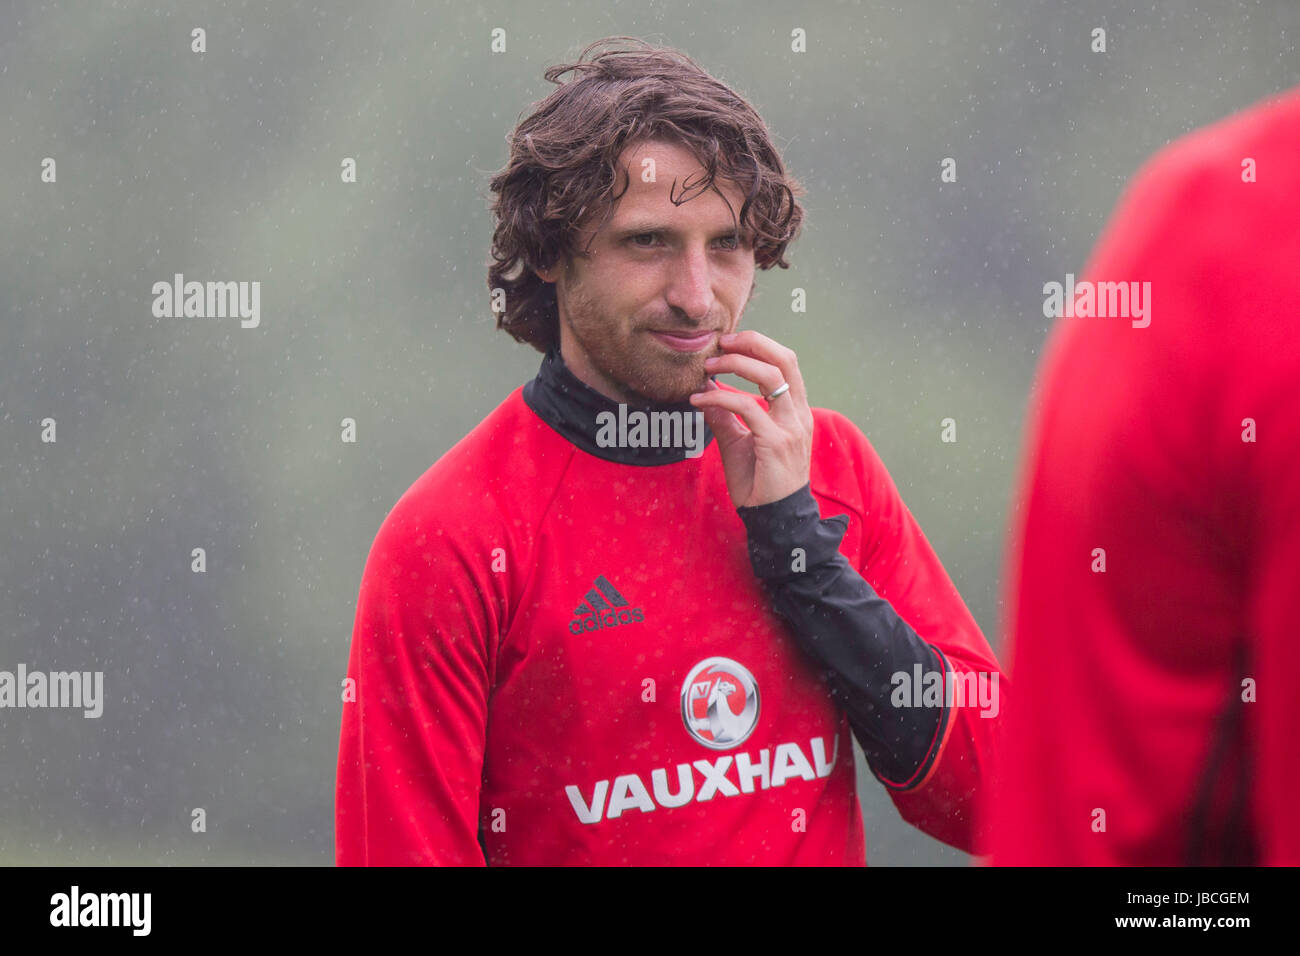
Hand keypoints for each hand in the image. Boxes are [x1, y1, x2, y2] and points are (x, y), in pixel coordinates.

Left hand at [689, 330, 813, 507]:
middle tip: (720, 343)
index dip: (758, 345)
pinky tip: (699, 400)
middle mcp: (798, 414)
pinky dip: (719, 398)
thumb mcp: (739, 443)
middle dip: (751, 343)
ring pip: (769, 376)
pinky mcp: (775, 442)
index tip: (728, 343)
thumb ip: (726, 418)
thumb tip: (705, 393)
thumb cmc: (760, 482)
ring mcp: (790, 427)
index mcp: (795, 411)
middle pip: (784, 359)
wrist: (774, 519)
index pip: (785, 363)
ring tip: (707, 368)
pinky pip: (747, 407)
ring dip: (734, 365)